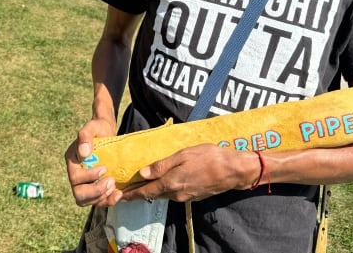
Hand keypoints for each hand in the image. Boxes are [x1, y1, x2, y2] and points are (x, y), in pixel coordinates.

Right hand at [65, 117, 121, 206]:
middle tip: (111, 182)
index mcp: (72, 161)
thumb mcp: (92, 127)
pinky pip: (98, 201)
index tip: (104, 168)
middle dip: (96, 191)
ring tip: (115, 187)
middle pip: (79, 194)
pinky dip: (108, 201)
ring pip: (87, 201)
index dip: (89, 177)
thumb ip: (85, 136)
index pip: (75, 178)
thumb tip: (84, 153)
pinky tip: (119, 194)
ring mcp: (85, 183)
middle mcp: (76, 175)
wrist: (107, 132)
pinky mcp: (96, 188)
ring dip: (102, 198)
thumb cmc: (98, 129)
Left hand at [120, 144, 257, 202]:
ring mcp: (185, 197)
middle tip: (126, 188)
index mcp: (171, 183)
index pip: (146, 192)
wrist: (233, 170)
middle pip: (153, 195)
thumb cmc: (208, 157)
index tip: (119, 196)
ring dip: (152, 190)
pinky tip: (163, 181)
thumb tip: (142, 173)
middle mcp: (176, 194)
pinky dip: (165, 188)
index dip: (131, 194)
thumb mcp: (183, 155)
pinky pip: (174, 193)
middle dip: (139, 192)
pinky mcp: (193, 196)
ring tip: (142, 183)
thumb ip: (162, 165)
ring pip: (163, 194)